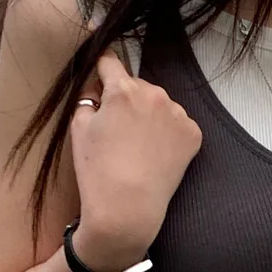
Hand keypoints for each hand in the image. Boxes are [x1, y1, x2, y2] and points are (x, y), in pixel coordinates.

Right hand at [69, 48, 202, 271]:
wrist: (128, 209)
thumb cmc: (98, 171)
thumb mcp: (79, 128)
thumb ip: (88, 97)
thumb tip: (98, 86)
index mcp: (123, 90)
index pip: (110, 62)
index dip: (102, 69)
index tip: (102, 71)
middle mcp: (155, 94)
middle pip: (137, 86)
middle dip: (128, 99)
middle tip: (119, 128)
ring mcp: (178, 114)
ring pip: (159, 104)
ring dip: (150, 114)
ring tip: (139, 145)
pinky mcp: (193, 135)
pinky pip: (177, 123)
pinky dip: (168, 133)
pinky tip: (157, 153)